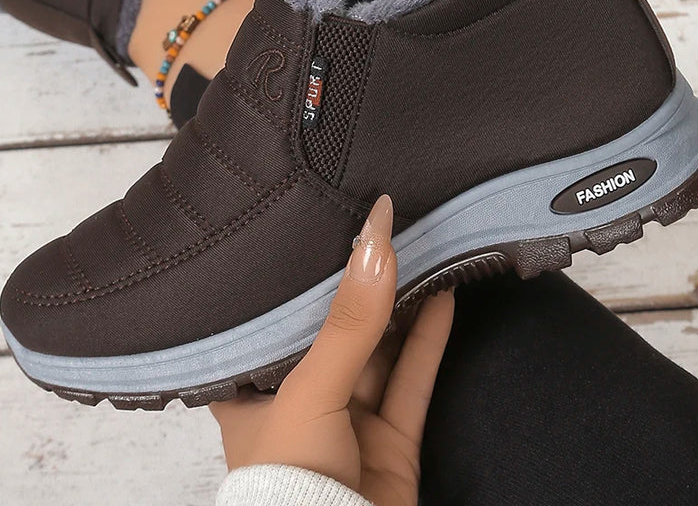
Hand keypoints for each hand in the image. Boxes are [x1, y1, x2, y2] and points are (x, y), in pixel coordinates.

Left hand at [210, 195, 454, 505]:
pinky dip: (429, 339)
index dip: (304, 275)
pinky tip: (444, 294)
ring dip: (401, 305)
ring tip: (418, 245)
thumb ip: (348, 320)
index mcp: (254, 390)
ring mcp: (349, 423)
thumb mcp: (310, 387)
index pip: (279, 319)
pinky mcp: (392, 442)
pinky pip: (412, 380)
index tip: (325, 223)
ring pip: (379, 351)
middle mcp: (300, 400)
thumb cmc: (290, 474)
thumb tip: (377, 239)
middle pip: (336, 331)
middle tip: (383, 223)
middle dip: (361, 285)